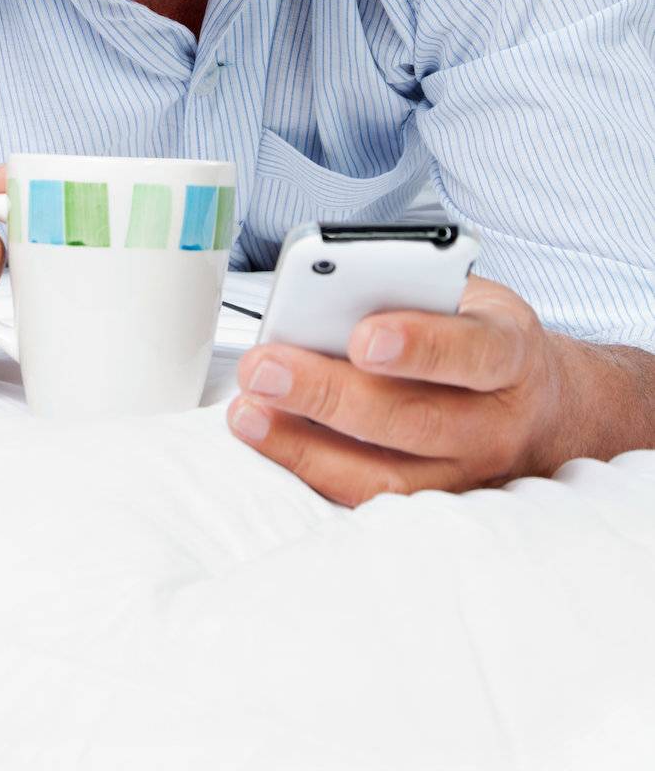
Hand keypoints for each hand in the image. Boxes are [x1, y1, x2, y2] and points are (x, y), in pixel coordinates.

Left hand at [227, 276, 575, 504]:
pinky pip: (369, 498)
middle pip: (414, 419)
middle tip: (266, 368)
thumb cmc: (484, 338)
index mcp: (511, 354)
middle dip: (330, 394)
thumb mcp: (468, 297)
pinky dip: (313, 472)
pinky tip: (269, 441)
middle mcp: (496, 424)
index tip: (362, 337)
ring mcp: (468, 475)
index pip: (472, 352)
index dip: (418, 346)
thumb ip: (413, 292)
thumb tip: (329, 292)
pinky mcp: (433, 504)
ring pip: (388, 475)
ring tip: (250, 412)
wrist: (546, 409)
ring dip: (307, 445)